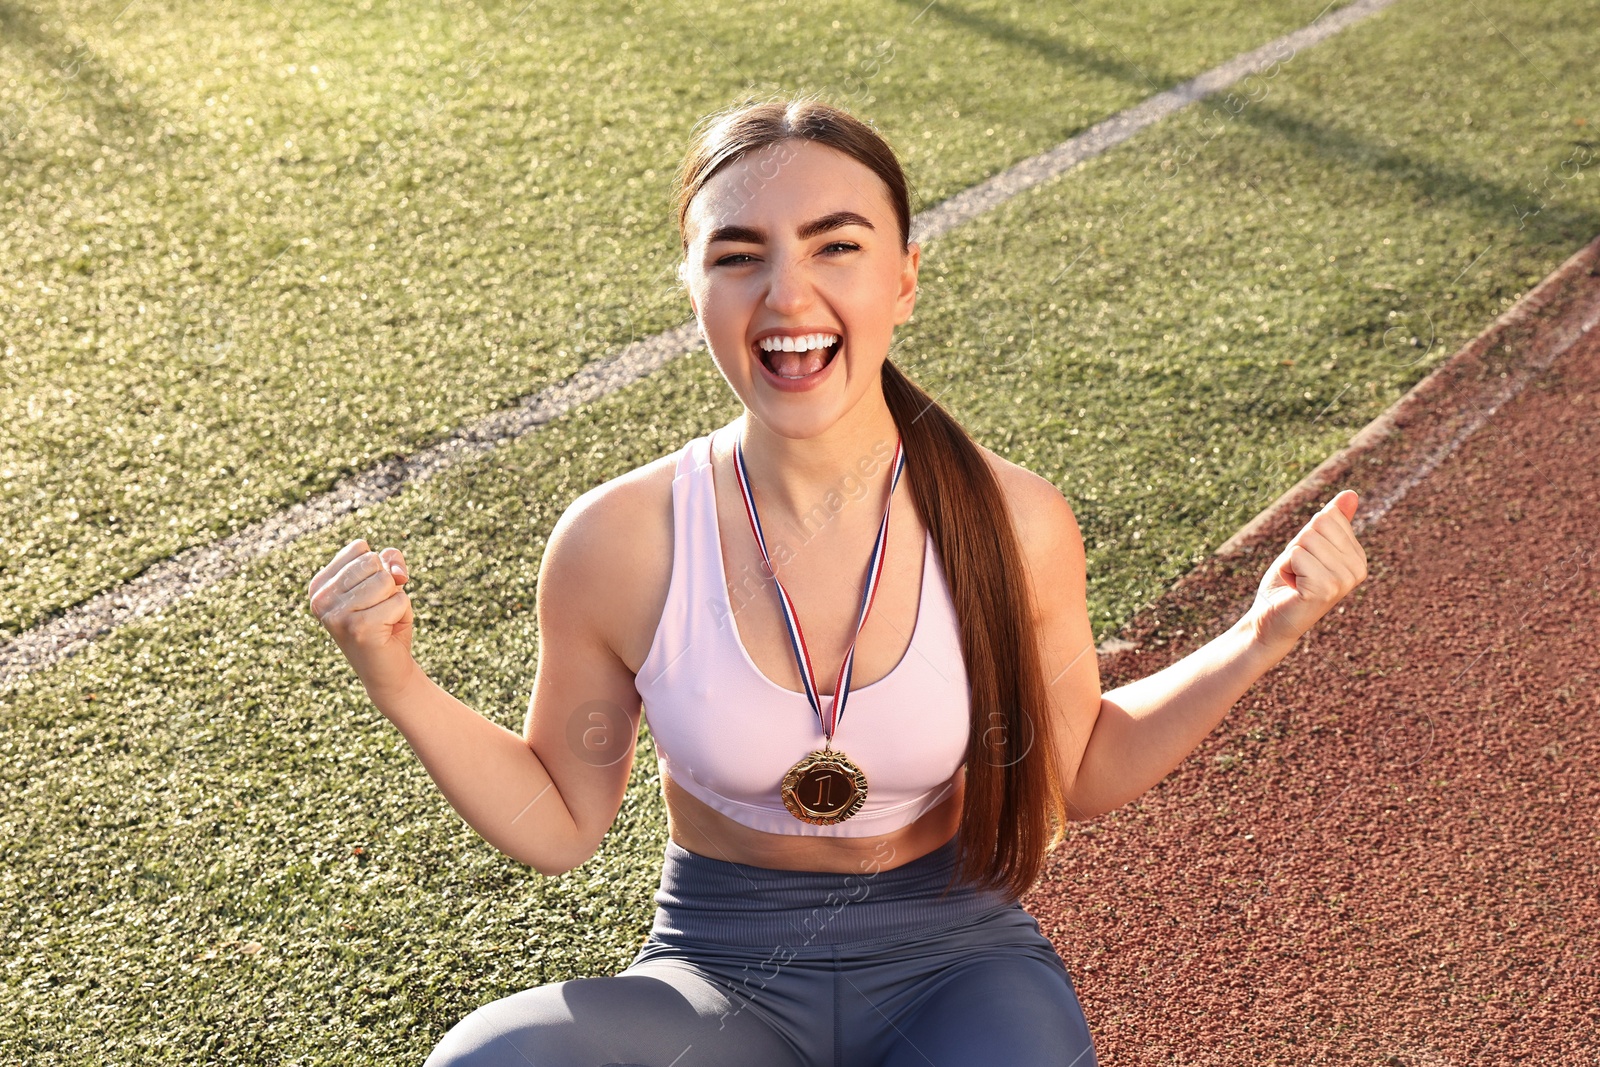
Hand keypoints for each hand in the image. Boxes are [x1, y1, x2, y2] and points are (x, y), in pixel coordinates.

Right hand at [307, 538, 419, 705]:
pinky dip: (403, 614)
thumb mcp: (387, 583)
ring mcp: (337, 615)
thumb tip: (397, 573)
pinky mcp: (359, 628)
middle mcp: (320, 599)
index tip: (370, 594)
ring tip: (383, 620)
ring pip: (387, 580)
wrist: (387, 671)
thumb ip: (391, 561)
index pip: (359, 548)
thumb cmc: (386, 622)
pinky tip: (388, 631)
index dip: (378, 566)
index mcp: (319, 586)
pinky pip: (399, 600)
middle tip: (379, 610)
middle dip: (388, 584)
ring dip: (395, 599)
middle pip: (373, 561)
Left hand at [1245, 490, 1367, 650]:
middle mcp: (1358, 568)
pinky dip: (1285, 568)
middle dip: (1296, 546)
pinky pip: (1297, 555)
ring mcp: (1344, 580)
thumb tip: (1351, 493)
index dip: (1304, 537)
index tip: (1305, 562)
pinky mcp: (1326, 589)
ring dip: (1289, 558)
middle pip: (1317, 525)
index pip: (1328, 517)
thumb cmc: (1288, 583)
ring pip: (1306, 539)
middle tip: (1297, 572)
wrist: (1270, 620)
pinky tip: (1292, 588)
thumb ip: (1332, 522)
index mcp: (1358, 557)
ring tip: (1295, 580)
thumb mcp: (1308, 546)